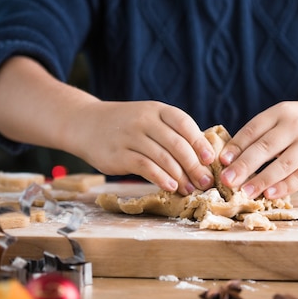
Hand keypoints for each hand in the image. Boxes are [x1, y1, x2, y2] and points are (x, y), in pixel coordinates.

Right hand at [70, 100, 215, 194]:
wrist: (87, 124)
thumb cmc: (126, 125)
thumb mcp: (149, 119)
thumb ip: (171, 133)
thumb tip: (202, 159)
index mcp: (157, 109)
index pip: (184, 123)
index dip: (199, 142)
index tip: (210, 159)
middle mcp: (144, 120)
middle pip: (177, 144)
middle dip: (194, 165)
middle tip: (205, 181)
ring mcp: (130, 136)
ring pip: (163, 157)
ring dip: (180, 176)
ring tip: (190, 189)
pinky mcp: (118, 154)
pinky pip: (145, 167)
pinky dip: (160, 178)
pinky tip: (170, 187)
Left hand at [218, 91, 297, 198]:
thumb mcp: (282, 119)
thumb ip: (260, 134)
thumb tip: (229, 159)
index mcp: (281, 111)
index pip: (254, 129)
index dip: (236, 146)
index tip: (221, 161)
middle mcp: (296, 125)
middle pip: (266, 147)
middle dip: (244, 166)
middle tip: (228, 180)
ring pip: (283, 164)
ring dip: (262, 180)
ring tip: (244, 192)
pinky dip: (284, 187)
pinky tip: (269, 194)